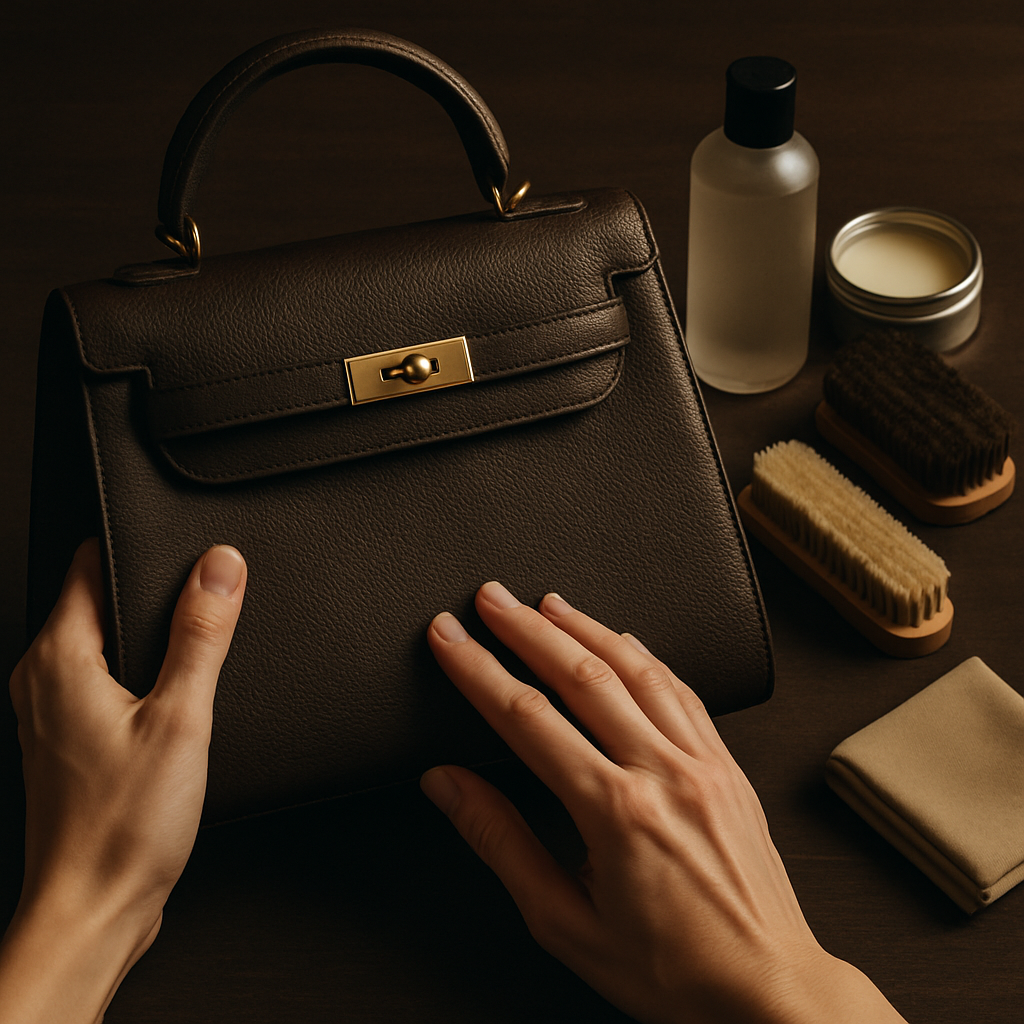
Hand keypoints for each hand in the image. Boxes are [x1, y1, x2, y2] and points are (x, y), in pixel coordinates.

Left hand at [1, 539, 246, 1023]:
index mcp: (60, 658)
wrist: (93, 908)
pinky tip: (170, 705)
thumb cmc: (124, 828)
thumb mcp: (182, 717)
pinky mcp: (64, 740)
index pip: (89, 562)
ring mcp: (47, 712)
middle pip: (95, 599)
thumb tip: (220, 566)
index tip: (185, 553)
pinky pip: (98, 681)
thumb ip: (202, 634)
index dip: (141, 549)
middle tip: (203, 609)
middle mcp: (40, 678)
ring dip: (144, 640)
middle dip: (150, 594)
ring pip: (99, 642)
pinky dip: (135, 677)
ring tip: (191, 660)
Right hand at [422, 582, 906, 1023]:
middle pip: (581, 674)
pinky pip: (682, 690)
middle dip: (526, 629)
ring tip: (546, 602)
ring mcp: (702, 763)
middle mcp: (662, 773)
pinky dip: (645, 655)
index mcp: (615, 812)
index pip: (526, 719)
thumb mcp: (564, 922)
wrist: (769, 991)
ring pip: (635, 669)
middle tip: (490, 598)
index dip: (478, 670)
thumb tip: (448, 785)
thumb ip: (502, 842)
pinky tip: (623, 639)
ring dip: (585, 627)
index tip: (449, 638)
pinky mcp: (728, 766)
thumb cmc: (670, 972)